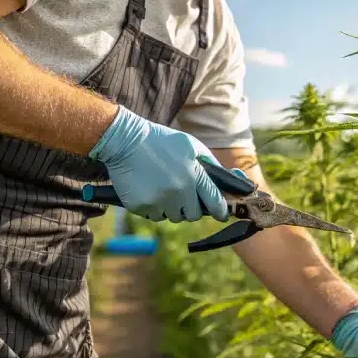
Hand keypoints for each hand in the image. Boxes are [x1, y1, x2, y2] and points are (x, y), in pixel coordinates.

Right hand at [88, 105, 227, 222]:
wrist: (126, 140)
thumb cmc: (162, 141)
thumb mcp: (192, 146)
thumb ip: (211, 164)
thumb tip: (232, 180)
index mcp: (195, 176)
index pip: (215, 203)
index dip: (220, 211)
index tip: (221, 214)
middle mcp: (179, 191)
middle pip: (193, 215)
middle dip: (190, 207)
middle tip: (182, 194)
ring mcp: (160, 201)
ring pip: (172, 217)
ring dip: (170, 207)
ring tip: (162, 188)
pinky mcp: (141, 206)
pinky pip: (153, 215)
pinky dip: (152, 207)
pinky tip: (148, 189)